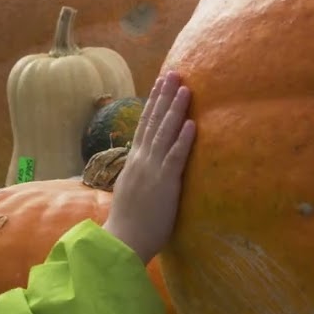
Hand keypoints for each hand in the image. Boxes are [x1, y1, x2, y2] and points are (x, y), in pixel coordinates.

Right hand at [102, 71, 195, 263]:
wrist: (122, 240)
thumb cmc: (129, 222)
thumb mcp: (133, 191)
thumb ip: (140, 175)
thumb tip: (147, 166)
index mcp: (134, 161)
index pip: (144, 126)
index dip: (153, 104)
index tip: (160, 84)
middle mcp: (141, 160)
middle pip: (153, 122)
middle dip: (164, 96)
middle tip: (173, 73)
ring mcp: (152, 170)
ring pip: (165, 133)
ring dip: (175, 109)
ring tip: (185, 88)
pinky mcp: (164, 183)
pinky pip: (175, 157)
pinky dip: (183, 139)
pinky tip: (192, 123)